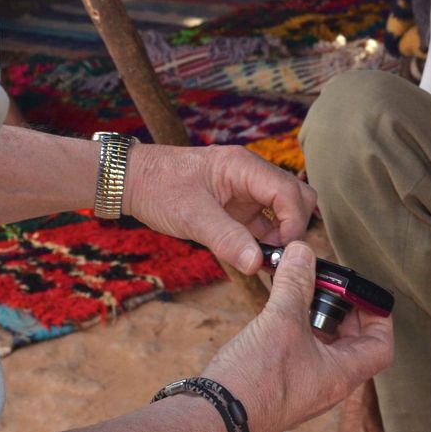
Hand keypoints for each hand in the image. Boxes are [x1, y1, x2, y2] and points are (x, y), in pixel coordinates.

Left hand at [125, 144, 317, 272]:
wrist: (134, 182)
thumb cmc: (160, 187)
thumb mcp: (192, 216)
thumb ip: (227, 239)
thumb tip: (256, 264)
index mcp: (244, 167)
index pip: (288, 190)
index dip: (294, 221)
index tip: (284, 251)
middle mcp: (251, 176)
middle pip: (296, 196)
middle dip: (295, 226)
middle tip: (281, 256)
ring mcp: (246, 192)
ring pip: (283, 211)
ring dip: (281, 236)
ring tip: (268, 263)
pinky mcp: (237, 208)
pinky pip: (264, 223)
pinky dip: (266, 241)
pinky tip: (256, 259)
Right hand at [203, 242, 393, 431]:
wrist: (214, 416)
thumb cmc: (254, 380)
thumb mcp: (281, 321)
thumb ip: (296, 283)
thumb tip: (303, 252)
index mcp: (341, 374)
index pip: (381, 346)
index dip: (378, 315)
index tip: (362, 291)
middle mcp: (328, 383)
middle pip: (354, 341)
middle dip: (345, 308)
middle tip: (329, 283)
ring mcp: (306, 385)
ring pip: (326, 345)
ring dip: (319, 315)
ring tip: (303, 289)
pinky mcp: (284, 383)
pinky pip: (303, 351)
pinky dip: (299, 326)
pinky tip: (280, 308)